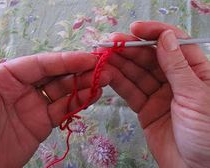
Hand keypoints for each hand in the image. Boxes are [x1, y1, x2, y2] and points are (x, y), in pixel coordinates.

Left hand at [0, 21, 109, 167]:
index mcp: (7, 76)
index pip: (42, 64)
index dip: (66, 60)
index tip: (88, 59)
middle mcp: (23, 89)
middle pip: (56, 76)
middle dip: (80, 72)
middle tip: (103, 70)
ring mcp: (34, 107)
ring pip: (63, 92)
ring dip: (83, 86)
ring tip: (103, 81)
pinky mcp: (41, 125)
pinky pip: (63, 111)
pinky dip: (79, 103)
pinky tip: (92, 96)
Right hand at [107, 21, 209, 167]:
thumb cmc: (207, 134)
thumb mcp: (196, 96)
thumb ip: (178, 66)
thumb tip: (165, 37)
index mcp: (196, 72)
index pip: (173, 43)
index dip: (154, 33)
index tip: (135, 29)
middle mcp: (176, 80)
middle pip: (150, 58)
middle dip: (130, 49)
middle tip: (109, 43)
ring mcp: (159, 94)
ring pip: (137, 74)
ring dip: (120, 64)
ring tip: (102, 57)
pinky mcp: (145, 109)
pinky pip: (131, 92)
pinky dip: (118, 82)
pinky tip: (106, 74)